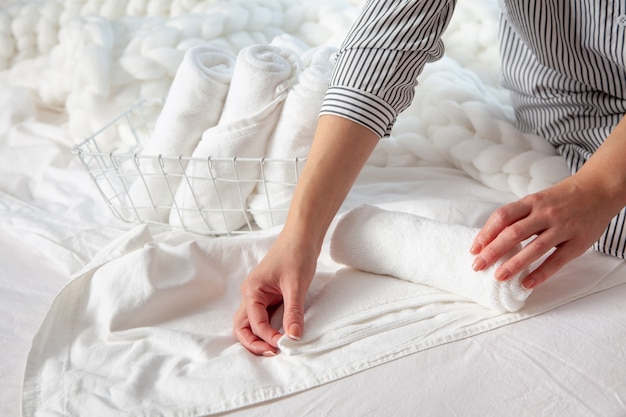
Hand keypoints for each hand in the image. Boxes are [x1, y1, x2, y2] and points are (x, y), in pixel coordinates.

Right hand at [233, 233, 317, 355]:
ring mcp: (258, 296)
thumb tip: (293, 337)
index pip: (254, 323)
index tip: (285, 344)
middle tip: (274, 352)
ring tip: (276, 347)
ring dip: (260, 337)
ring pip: (251, 324)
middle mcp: (251, 295)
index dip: (268, 337)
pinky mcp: (269, 296)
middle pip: (243, 327)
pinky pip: (263, 317)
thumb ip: (293, 312)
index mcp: (252, 291)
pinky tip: (281, 334)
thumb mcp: (296, 285)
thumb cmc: (296, 254)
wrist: (302, 235)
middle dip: (254, 343)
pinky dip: (268, 329)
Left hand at [470, 174, 618, 288]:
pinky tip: (526, 284)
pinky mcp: (577, 243)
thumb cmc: (561, 199)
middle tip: (477, 266)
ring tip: (498, 277)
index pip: (503, 216)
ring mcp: (562, 228)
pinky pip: (556, 260)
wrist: (599, 190)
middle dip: (493, 251)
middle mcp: (545, 214)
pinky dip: (540, 274)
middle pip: (514, 233)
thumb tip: (490, 237)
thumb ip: (518, 216)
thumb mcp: (537, 200)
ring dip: (514, 265)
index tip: (474, 249)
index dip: (486, 233)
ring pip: (534, 248)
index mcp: (532, 202)